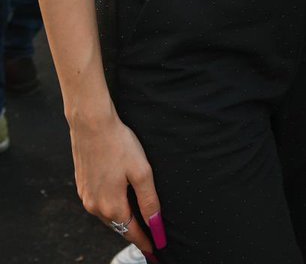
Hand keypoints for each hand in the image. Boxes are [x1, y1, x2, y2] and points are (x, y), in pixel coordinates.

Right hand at [70, 109, 165, 258]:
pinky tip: (118, 199)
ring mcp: (86, 196)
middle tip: (148, 236)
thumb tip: (156, 224)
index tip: (155, 249)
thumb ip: (149, 200)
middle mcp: (95, 207)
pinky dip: (110, 206)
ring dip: (121, 219)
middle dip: (133, 231)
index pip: (131, 232)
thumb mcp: (141, 172)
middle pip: (118, 226)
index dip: (145, 241)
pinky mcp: (82, 185)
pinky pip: (98, 203)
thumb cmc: (118, 144)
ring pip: (107, 215)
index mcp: (112, 206)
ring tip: (136, 221)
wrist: (91, 124)